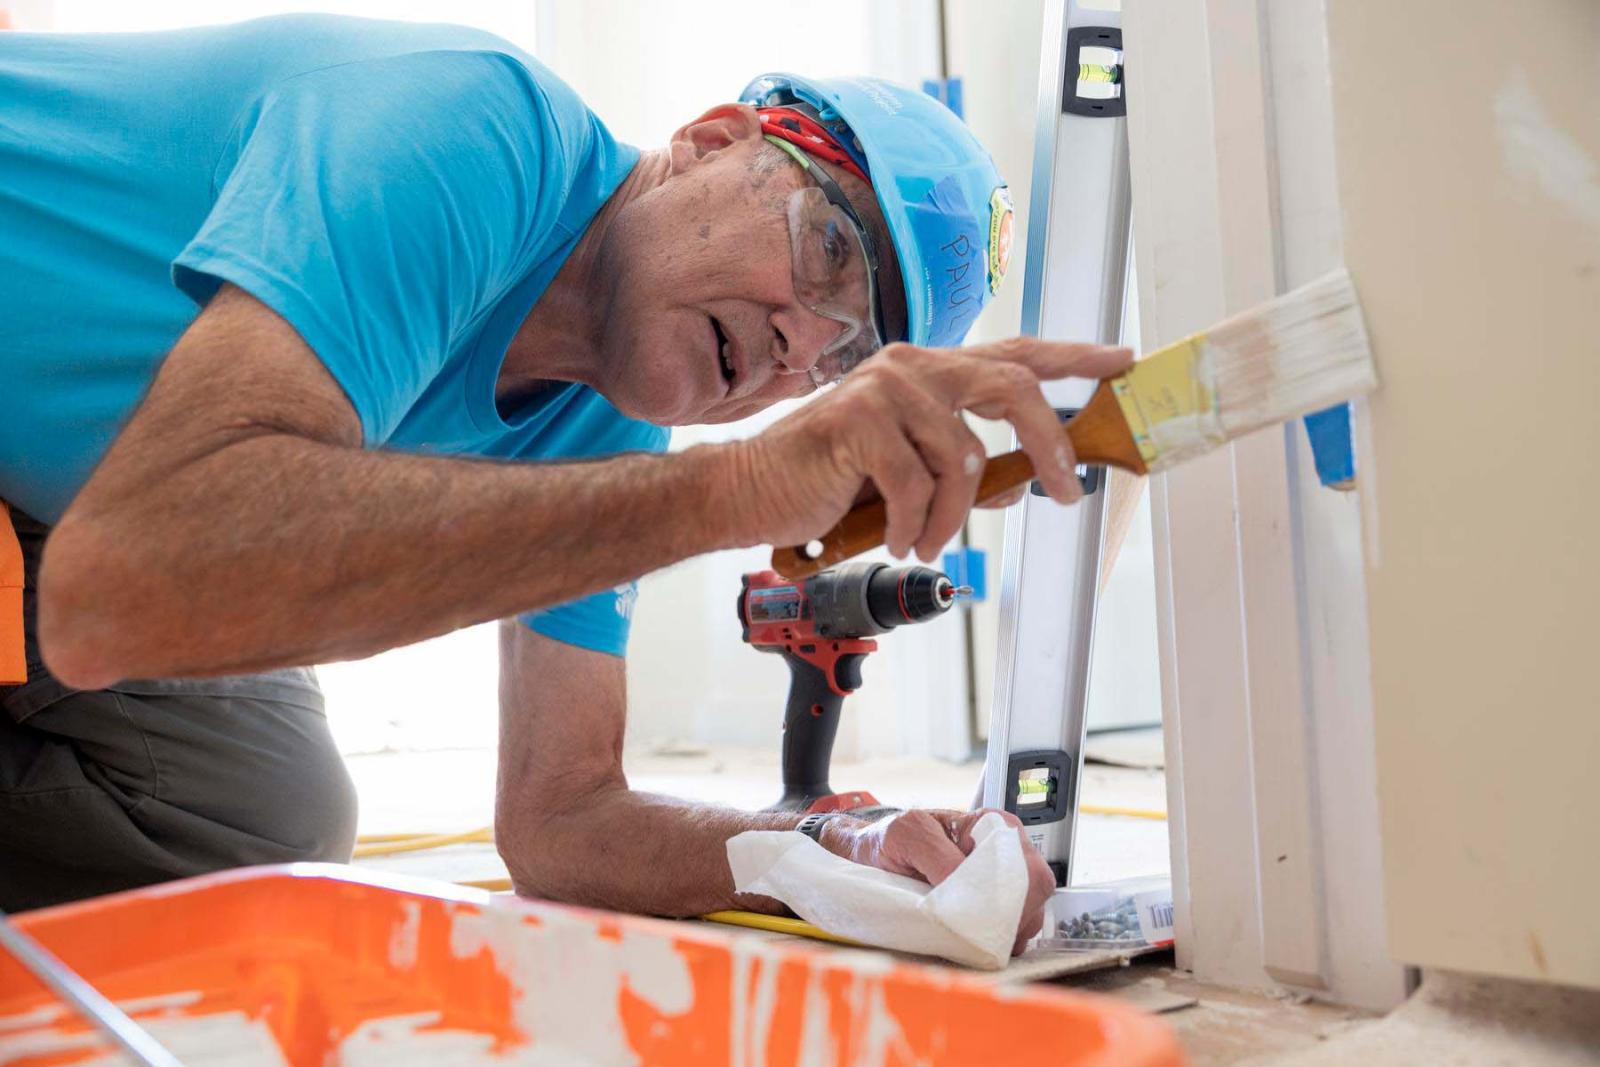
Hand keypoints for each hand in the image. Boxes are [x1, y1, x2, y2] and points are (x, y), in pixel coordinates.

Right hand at [725, 338, 1132, 559]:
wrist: (754, 491)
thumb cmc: (830, 481)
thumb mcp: (911, 473)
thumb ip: (965, 467)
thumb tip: (1021, 480)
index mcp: (928, 372)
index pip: (1014, 354)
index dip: (1072, 357)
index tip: (1119, 362)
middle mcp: (911, 368)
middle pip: (1012, 387)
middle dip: (1049, 444)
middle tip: (1063, 491)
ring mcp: (884, 389)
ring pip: (966, 458)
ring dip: (953, 517)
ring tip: (923, 540)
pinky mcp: (858, 421)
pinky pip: (921, 486)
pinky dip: (915, 525)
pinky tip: (894, 538)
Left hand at [822, 808, 1057, 956]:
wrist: (870, 856)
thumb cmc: (890, 839)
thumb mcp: (907, 836)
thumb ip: (939, 856)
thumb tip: (967, 885)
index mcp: (992, 827)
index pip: (1027, 865)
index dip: (1014, 896)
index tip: (986, 917)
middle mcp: (1006, 853)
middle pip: (1035, 892)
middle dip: (1012, 919)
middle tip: (978, 934)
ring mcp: (1002, 882)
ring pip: (1028, 915)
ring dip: (1004, 933)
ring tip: (972, 938)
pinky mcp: (991, 907)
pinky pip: (1010, 929)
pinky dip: (996, 941)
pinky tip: (974, 942)